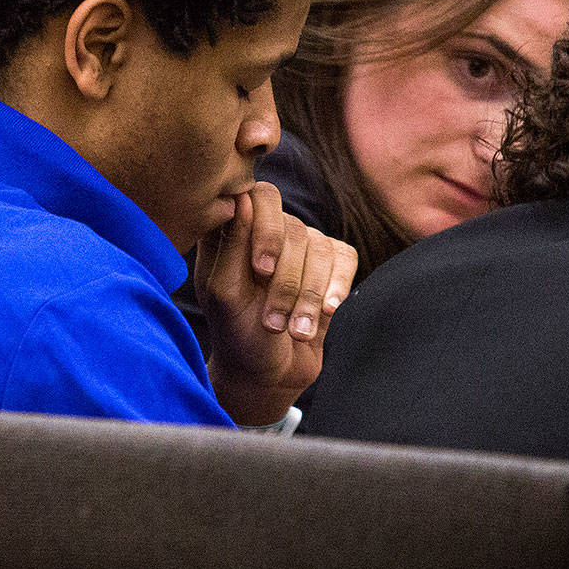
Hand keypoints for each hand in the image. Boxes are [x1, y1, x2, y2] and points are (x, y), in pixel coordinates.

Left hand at [195, 182, 356, 424]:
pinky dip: (337, 288)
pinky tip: (327, 312)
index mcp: (237, 230)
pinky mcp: (332, 265)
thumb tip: (242, 196)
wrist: (268, 372)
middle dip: (287, 281)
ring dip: (308, 298)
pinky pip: (345, 259)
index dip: (267, 229)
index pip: (261, 196)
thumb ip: (231, 244)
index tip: (261, 270)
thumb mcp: (223, 293)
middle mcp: (272, 231)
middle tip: (273, 321)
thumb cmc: (236, 332)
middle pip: (294, 227)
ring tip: (295, 332)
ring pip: (320, 248)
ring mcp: (304, 246)